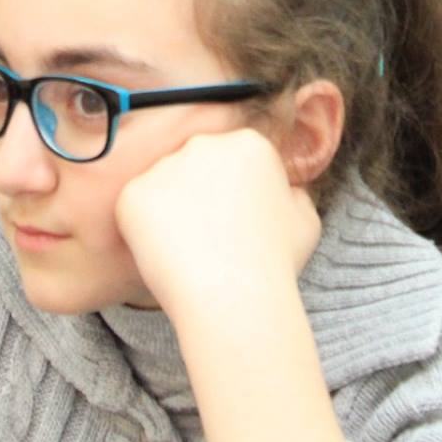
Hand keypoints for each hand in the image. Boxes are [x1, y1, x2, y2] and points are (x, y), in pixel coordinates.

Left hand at [115, 129, 319, 314]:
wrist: (233, 298)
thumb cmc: (275, 265)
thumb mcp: (306, 221)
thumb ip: (294, 195)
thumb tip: (286, 190)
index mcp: (248, 143)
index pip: (232, 161)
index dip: (232, 196)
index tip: (235, 226)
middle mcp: (204, 144)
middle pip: (195, 167)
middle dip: (198, 196)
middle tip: (208, 239)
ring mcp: (165, 166)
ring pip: (163, 187)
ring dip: (170, 213)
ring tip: (189, 252)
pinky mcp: (134, 193)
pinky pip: (135, 209)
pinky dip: (143, 232)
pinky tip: (167, 256)